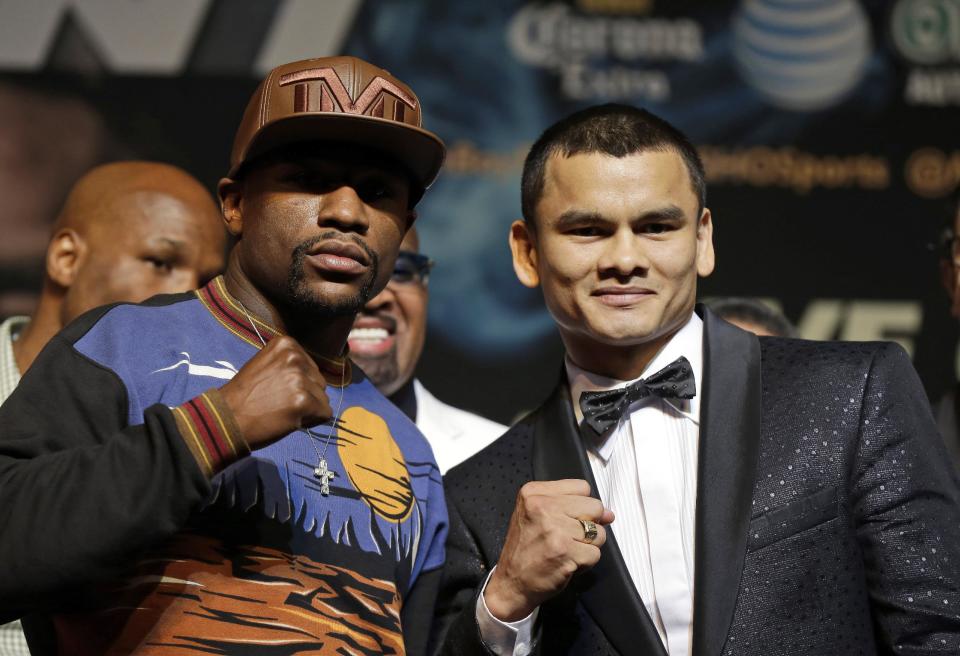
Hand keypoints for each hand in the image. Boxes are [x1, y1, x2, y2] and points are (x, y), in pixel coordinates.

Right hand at [218, 336, 331, 447]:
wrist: (226, 418)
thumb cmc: (244, 396)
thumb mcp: (266, 365)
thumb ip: (289, 365)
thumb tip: (315, 377)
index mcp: (286, 344)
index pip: (311, 368)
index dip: (299, 384)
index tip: (277, 390)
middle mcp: (294, 357)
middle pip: (320, 382)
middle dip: (306, 396)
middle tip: (280, 404)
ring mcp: (299, 379)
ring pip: (323, 398)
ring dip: (308, 409)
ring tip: (282, 412)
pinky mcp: (303, 401)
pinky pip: (325, 413)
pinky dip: (311, 421)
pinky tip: (290, 420)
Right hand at [484, 479, 613, 621]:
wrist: (511, 582)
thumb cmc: (526, 548)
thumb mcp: (537, 515)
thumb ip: (572, 506)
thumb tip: (609, 514)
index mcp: (533, 493)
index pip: (582, 487)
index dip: (581, 505)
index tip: (567, 518)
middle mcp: (542, 507)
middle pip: (595, 507)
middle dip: (588, 525)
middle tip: (567, 537)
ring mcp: (554, 530)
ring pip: (599, 533)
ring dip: (587, 546)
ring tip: (566, 551)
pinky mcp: (565, 553)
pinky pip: (595, 554)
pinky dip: (585, 563)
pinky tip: (567, 563)